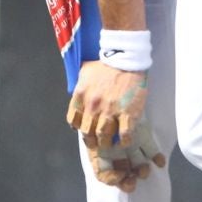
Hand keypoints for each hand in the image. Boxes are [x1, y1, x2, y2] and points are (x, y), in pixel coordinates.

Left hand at [69, 61, 166, 192]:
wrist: (126, 58)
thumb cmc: (106, 64)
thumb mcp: (85, 72)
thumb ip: (80, 87)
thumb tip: (76, 95)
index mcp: (81, 96)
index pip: (74, 121)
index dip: (78, 128)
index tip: (84, 130)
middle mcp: (93, 106)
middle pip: (87, 132)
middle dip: (91, 141)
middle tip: (96, 143)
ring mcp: (110, 111)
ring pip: (103, 136)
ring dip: (105, 143)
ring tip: (109, 143)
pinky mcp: (127, 113)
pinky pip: (124, 134)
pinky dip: (123, 141)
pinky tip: (124, 141)